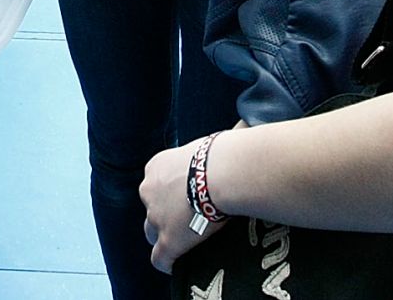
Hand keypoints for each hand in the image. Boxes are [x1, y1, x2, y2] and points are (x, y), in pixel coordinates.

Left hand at [140, 138, 225, 273]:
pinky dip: (167, 263)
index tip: (185, 197)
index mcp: (156, 166)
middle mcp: (149, 191)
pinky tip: (178, 265)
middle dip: (163, 214)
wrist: (221, 173)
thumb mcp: (212, 143)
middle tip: (186, 219)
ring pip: (152, 233)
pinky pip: (160, 259)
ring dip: (164, 237)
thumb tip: (242, 127)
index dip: (169, 192)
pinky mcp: (167, 241)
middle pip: (150, 207)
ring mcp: (156, 217)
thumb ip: (215, 145)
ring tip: (183, 242)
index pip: (156, 183)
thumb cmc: (223, 154)